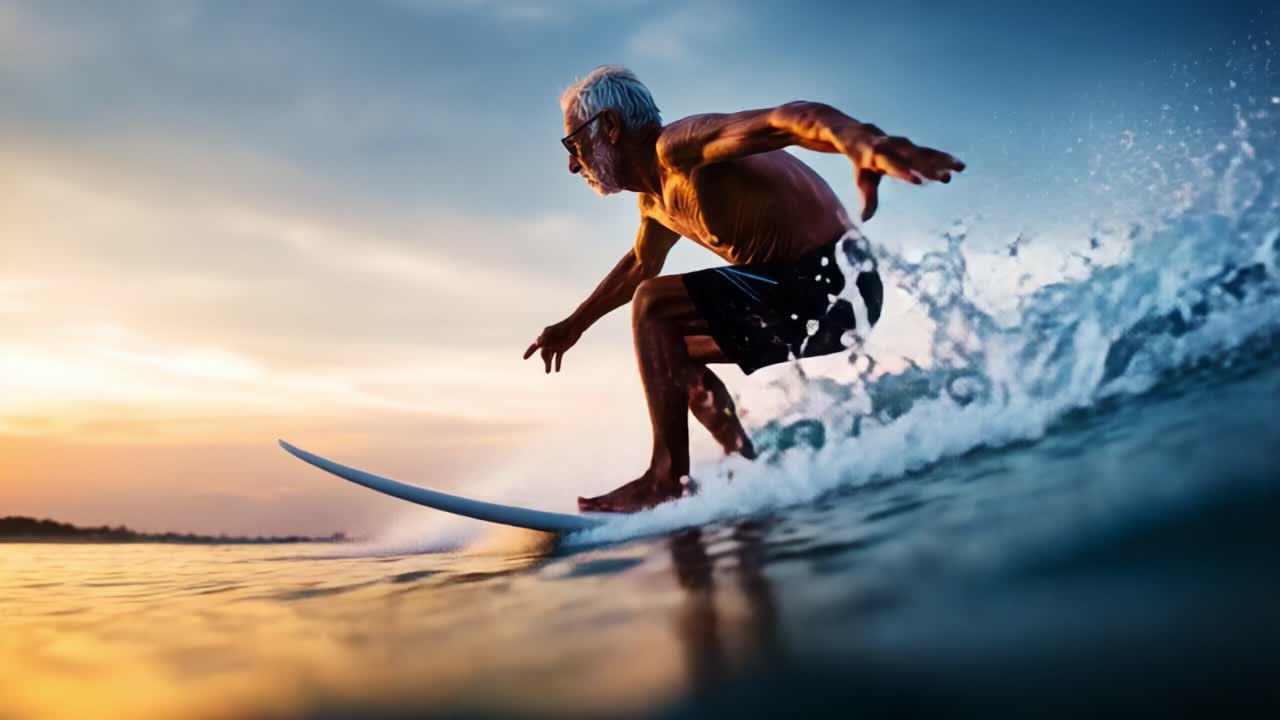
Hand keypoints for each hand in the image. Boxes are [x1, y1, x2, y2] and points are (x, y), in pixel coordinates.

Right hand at [523, 318, 581, 372]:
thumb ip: (543, 336)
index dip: (529, 352)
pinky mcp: (562, 348)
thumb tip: (536, 343)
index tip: (524, 358)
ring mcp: (555, 346)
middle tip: (547, 369)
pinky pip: (558, 358)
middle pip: (544, 354)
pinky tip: (557, 371)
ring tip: (548, 372)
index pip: (534, 347)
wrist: (574, 326)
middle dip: (545, 361)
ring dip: (549, 364)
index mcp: (543, 338)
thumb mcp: (551, 330)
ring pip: (550, 357)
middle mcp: (548, 343)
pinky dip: (557, 364)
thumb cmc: (562, 326)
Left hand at [844, 131, 964, 221]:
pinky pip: (931, 152)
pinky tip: (960, 166)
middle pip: (914, 159)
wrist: (863, 135)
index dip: (904, 172)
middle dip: (930, 169)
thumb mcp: (862, 180)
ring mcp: (906, 146)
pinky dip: (945, 158)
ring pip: (927, 153)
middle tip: (946, 178)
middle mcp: (894, 148)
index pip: (893, 165)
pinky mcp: (914, 147)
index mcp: (878, 156)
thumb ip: (867, 199)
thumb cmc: (862, 163)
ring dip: (944, 161)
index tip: (917, 181)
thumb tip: (864, 220)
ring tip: (960, 169)